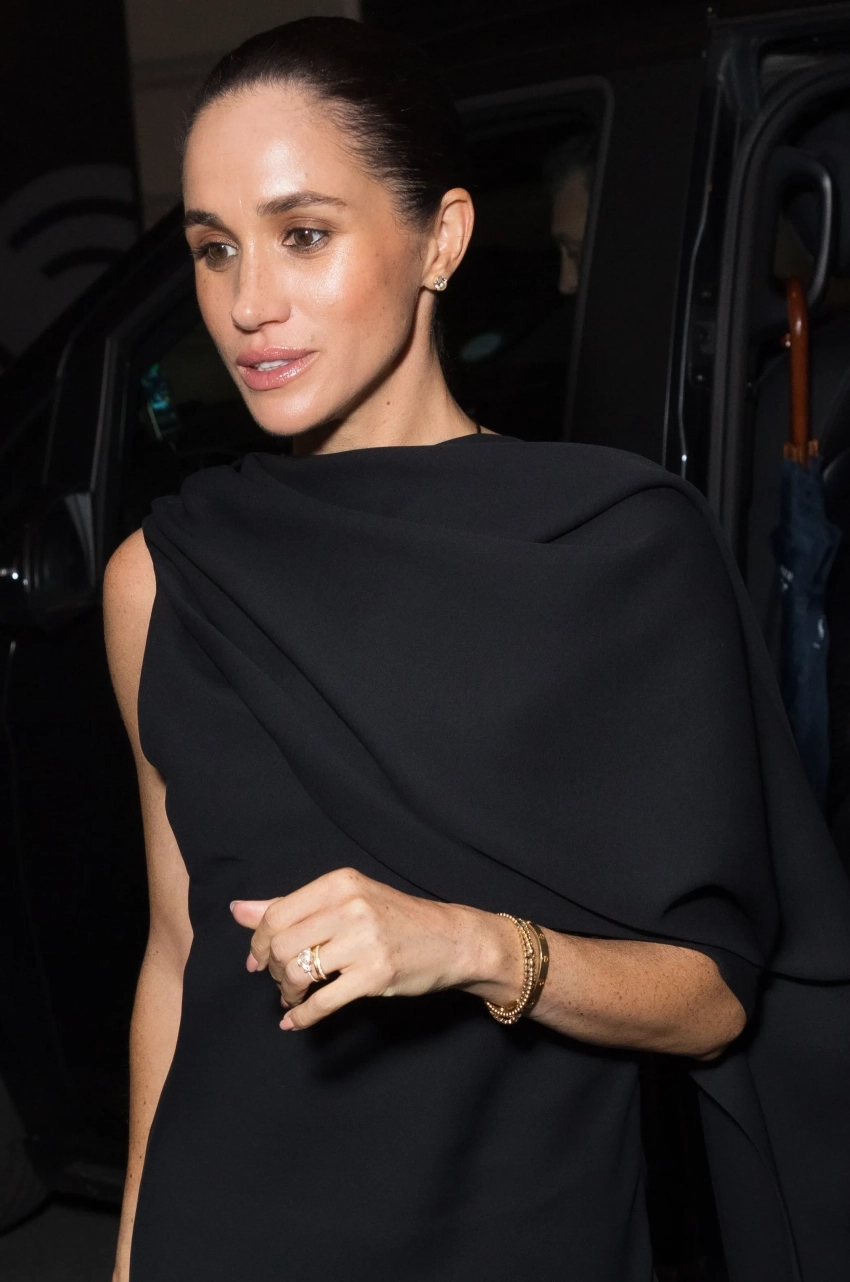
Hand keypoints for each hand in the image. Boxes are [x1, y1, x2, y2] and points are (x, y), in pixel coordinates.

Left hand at [230, 868, 522, 1029]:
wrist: (451, 940)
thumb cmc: (394, 919)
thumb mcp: (346, 900)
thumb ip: (291, 905)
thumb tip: (237, 910)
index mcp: (340, 883)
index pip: (276, 913)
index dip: (258, 942)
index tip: (258, 960)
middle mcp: (351, 906)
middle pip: (282, 944)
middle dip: (273, 970)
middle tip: (282, 981)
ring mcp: (365, 941)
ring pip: (298, 972)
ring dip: (287, 993)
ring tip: (294, 997)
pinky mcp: (376, 975)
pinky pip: (323, 1001)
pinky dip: (302, 1017)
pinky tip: (297, 1021)